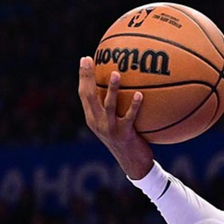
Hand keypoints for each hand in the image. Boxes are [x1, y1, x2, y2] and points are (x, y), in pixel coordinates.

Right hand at [77, 57, 154, 179]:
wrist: (134, 164)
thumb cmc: (128, 140)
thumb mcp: (117, 123)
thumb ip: (116, 106)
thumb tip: (127, 82)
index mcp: (92, 118)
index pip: (83, 94)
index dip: (83, 77)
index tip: (85, 58)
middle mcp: (97, 122)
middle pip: (89, 96)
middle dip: (87, 76)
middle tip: (90, 59)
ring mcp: (109, 129)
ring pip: (108, 105)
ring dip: (112, 89)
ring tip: (117, 73)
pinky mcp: (123, 135)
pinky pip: (129, 117)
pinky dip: (134, 106)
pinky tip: (140, 95)